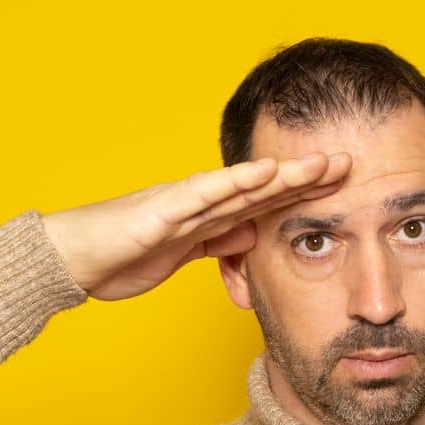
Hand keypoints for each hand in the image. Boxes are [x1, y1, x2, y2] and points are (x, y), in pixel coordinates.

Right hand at [41, 151, 352, 301]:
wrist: (74, 260)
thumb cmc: (123, 256)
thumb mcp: (183, 255)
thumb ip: (216, 242)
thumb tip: (251, 235)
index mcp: (208, 216)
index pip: (264, 202)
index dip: (302, 193)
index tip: (343, 187)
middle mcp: (200, 203)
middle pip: (263, 188)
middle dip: (306, 178)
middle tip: (350, 164)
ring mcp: (182, 204)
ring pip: (241, 187)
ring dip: (282, 175)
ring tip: (319, 165)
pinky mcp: (161, 213)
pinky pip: (201, 196)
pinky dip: (232, 184)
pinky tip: (260, 174)